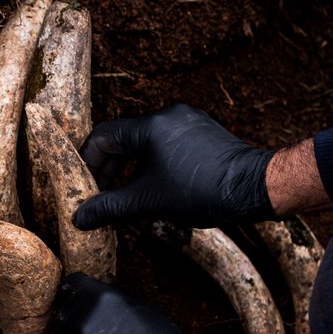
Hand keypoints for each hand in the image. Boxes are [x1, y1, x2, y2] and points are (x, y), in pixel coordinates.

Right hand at [75, 103, 274, 228]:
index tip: (86, 186)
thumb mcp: (147, 202)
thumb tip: (79, 217)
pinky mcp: (203, 133)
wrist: (252, 188)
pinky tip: (160, 194)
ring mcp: (188, 122)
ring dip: (135, 174)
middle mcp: (168, 116)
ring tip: (134, 202)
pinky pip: (168, 148)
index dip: (89, 163)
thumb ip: (109, 207)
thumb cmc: (201, 191)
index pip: (104, 137)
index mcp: (151, 126)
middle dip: (112, 172)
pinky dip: (156, 169)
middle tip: (106, 197)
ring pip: (147, 147)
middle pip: (125, 141)